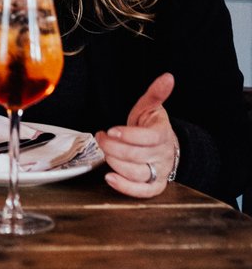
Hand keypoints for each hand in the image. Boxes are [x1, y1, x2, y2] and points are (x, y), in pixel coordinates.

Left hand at [95, 72, 179, 198]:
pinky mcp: (154, 186)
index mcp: (163, 135)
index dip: (128, 135)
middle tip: (100, 138)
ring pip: (138, 173)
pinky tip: (110, 177)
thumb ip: (156, 94)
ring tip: (103, 153)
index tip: (111, 130)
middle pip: (138, 156)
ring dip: (115, 164)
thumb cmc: (152, 126)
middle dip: (113, 147)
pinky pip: (142, 191)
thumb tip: (167, 77)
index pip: (148, 138)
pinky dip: (125, 187)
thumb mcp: (151, 108)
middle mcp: (162, 155)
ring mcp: (159, 172)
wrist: (164, 146)